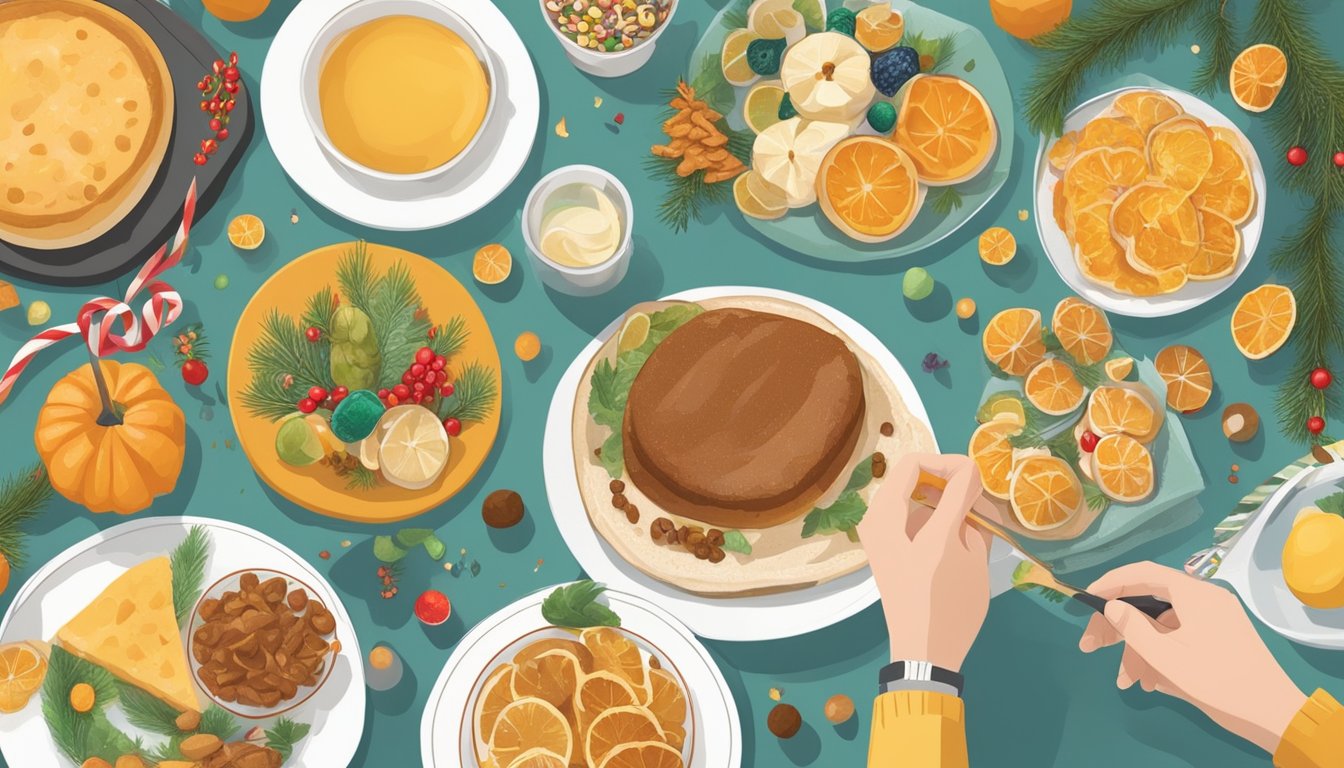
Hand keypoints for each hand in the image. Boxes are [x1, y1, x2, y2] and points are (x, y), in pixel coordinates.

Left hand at [857, 453, 991, 671]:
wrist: (925, 653)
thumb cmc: (945, 603)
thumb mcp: (962, 548)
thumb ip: (962, 502)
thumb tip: (969, 474)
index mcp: (887, 515)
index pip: (917, 462)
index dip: (952, 462)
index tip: (980, 477)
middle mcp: (876, 520)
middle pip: (914, 476)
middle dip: (950, 480)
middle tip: (981, 498)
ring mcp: (880, 536)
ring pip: (915, 497)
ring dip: (946, 499)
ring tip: (979, 520)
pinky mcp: (889, 550)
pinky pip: (912, 518)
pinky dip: (936, 518)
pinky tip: (963, 536)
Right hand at [1080, 561, 1305, 752]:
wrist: (1272, 713)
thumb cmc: (1217, 681)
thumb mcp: (1166, 657)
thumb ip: (1133, 627)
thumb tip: (1111, 605)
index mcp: (1194, 593)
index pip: (1142, 572)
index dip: (1110, 582)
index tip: (1085, 598)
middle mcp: (1204, 598)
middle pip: (1149, 601)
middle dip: (1119, 627)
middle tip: (1090, 646)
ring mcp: (1214, 617)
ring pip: (1162, 625)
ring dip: (1140, 650)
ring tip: (1128, 681)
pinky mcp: (1220, 636)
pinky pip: (1180, 637)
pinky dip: (1161, 654)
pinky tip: (1151, 682)